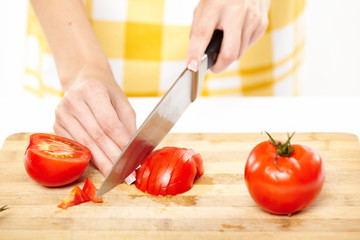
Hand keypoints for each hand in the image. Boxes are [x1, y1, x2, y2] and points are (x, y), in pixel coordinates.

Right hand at [53, 66, 136, 181]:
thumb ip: (128, 125)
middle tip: (127, 174)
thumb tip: (134, 150)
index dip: (121, 142)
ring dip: (103, 162)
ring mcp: (61, 114)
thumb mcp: (122, 103)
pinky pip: (76, 147)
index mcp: (92, 90)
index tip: (133, 159)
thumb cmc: (107, 93)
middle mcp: (73, 101)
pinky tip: (102, 167)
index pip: (108, 123)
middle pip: (96, 136)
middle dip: (113, 157)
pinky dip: (91, 159)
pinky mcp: (56, 126)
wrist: (84, 81)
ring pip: (85, 145)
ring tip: (117, 175)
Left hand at [186, 0, 269, 72]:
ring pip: (239, 53)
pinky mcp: (262, 22)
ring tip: (225, 41)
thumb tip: (198, 56)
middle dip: (219, 66)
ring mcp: (251, 18)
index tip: (192, 66)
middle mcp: (235, 12)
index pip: (202, 34)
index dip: (195, 53)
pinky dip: (240, 45)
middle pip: (229, 53)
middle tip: (213, 66)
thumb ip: (199, 31)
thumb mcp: (204, 8)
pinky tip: (237, 33)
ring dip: (229, 54)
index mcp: (215, 6)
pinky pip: (248, 46)